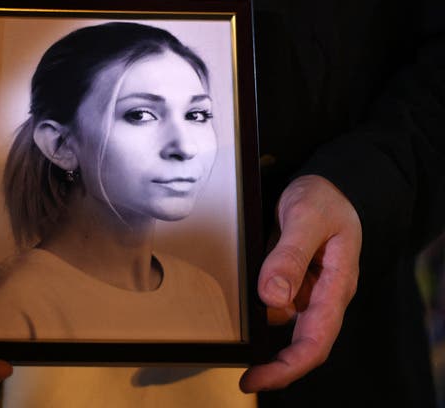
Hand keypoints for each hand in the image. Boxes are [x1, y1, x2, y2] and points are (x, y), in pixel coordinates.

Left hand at [240, 175, 360, 391]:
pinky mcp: (291, 281)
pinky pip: (271, 301)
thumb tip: (272, 298)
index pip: (316, 340)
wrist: (328, 185)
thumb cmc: (325, 199)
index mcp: (336, 285)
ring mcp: (306, 290)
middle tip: (243, 373)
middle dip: (271, 362)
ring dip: (257, 323)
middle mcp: (322, 295)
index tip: (255, 380)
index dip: (287, 367)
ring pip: (278, 318)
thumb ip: (291, 255)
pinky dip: (254, 305)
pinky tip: (238, 297)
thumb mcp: (307, 217)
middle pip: (300, 342)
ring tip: (230, 313)